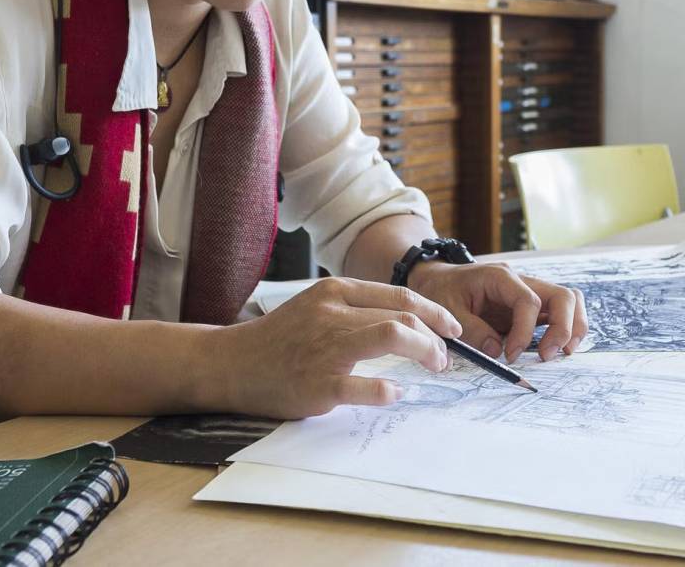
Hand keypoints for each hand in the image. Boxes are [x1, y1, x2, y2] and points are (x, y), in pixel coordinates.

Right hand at [215, 277, 462, 418]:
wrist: (233, 364)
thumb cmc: (280, 339)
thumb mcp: (316, 307)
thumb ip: (355, 308)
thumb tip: (407, 319)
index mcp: (335, 291)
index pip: (400, 294)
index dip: (434, 312)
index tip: (452, 328)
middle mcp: (333, 314)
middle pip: (404, 314)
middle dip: (435, 337)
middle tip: (444, 356)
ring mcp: (326, 348)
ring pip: (394, 336)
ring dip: (425, 353)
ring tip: (433, 368)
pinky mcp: (320, 384)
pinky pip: (368, 386)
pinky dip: (390, 390)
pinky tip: (395, 393)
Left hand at [406, 260, 587, 363]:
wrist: (438, 280)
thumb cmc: (442, 291)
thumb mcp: (447, 310)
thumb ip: (471, 330)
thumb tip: (497, 350)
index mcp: (500, 277)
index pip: (528, 301)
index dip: (524, 332)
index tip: (510, 356)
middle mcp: (522, 281)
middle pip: (563, 296)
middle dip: (563, 328)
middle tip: (546, 356)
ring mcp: (530, 292)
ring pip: (569, 301)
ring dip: (572, 328)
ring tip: (561, 353)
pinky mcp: (531, 306)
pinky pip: (560, 312)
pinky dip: (566, 329)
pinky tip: (556, 349)